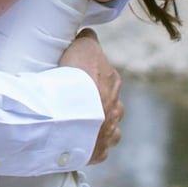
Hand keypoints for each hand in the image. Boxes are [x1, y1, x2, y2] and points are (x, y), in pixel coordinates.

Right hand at [59, 29, 122, 163]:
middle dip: (100, 102)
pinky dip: (92, 146)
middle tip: (78, 101)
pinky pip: (99, 149)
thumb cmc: (78, 77)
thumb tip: (88, 34)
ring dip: (100, 125)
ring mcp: (109, 131)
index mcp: (113, 81)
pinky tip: (81, 143)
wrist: (71, 113)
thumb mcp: (84, 45)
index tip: (79, 77)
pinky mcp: (99, 152)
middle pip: (111, 103)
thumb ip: (88, 39)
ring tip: (81, 124)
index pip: (107, 75)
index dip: (93, 75)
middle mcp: (116, 107)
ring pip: (110, 127)